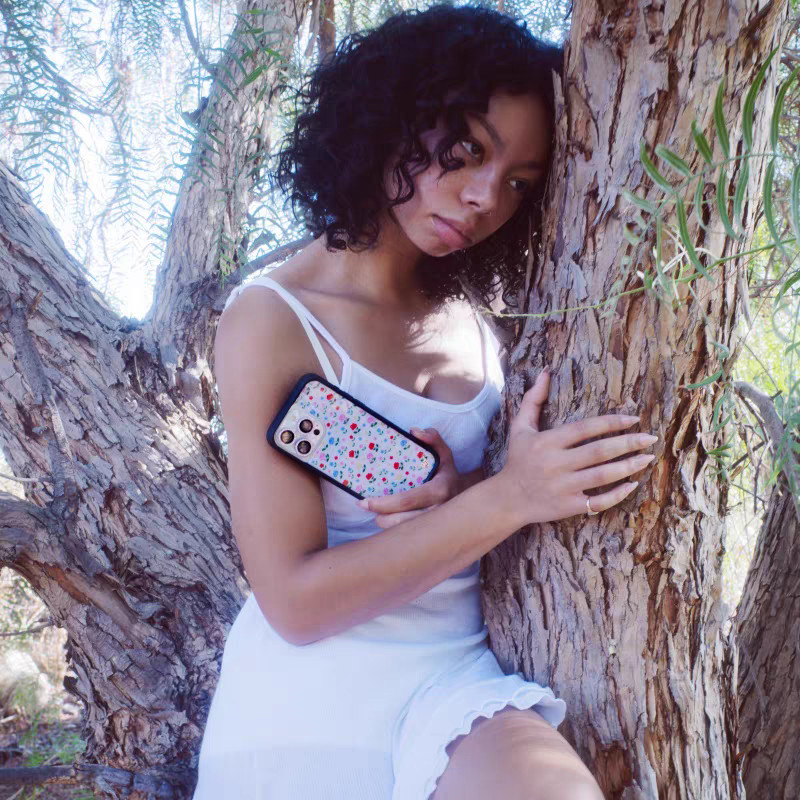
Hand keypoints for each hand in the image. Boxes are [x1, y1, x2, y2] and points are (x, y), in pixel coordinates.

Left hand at [355, 427, 462, 528]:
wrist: (470, 501)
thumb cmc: (449, 474)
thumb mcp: (445, 454)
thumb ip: (433, 438)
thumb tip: (414, 431)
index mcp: (440, 490)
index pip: (407, 500)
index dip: (384, 504)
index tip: (364, 502)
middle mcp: (439, 512)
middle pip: (402, 522)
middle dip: (381, 518)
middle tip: (366, 507)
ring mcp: (437, 527)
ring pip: (404, 534)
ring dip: (387, 526)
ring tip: (378, 515)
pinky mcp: (434, 536)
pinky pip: (410, 538)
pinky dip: (397, 534)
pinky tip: (388, 523)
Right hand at [500, 368, 657, 523]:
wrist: (508, 498)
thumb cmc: (518, 459)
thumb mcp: (520, 427)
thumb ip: (533, 400)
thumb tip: (546, 372)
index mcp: (547, 442)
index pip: (585, 428)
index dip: (611, 422)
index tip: (634, 419)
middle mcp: (555, 464)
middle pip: (599, 451)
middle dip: (628, 444)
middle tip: (650, 438)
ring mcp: (563, 487)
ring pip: (603, 475)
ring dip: (629, 466)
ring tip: (647, 458)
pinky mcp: (568, 506)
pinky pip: (598, 502)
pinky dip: (618, 495)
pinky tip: (633, 484)